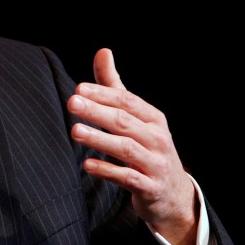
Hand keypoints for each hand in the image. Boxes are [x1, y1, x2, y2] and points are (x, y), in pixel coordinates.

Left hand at [68, 48, 197, 244]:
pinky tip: (87, 165)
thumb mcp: (136, 117)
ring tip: (75, 131)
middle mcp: (157, 138)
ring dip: (99, 139)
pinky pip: (128, 178)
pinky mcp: (150, 187)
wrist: (172, 193)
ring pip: (126, 149)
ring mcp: (155, 163)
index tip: (78, 88)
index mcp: (153, 118)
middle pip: (124, 122)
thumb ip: (115, 87)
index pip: (127, 101)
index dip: (103, 93)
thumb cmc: (147, 146)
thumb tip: (103, 51)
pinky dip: (108, 171)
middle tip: (71, 103)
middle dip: (97, 111)